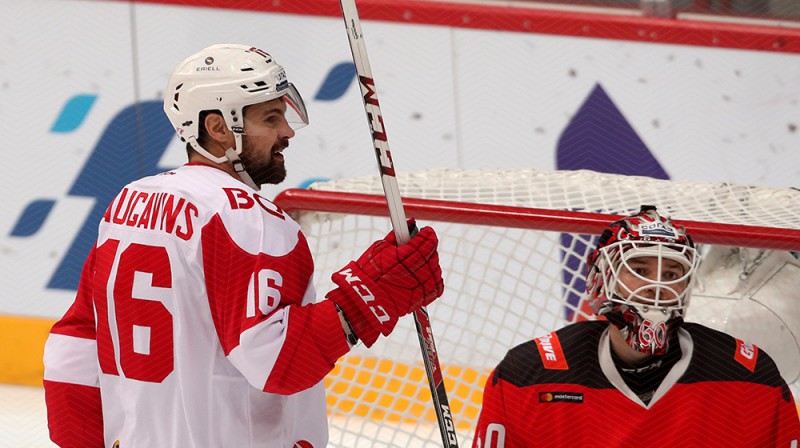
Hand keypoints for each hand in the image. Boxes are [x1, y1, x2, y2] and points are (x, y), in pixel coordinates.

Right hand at [327, 220, 443, 346]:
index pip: (426, 241)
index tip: (426, 231)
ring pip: (435, 269)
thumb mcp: (379, 249)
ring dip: (431, 263)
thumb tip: (408, 223)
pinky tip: (425, 275)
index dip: (428, 234)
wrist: (365, 301)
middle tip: (422, 245)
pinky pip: (437, 286)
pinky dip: (434, 279)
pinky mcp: (422, 298)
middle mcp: (415, 271)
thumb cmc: (368, 274)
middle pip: (432, 254)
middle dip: (428, 247)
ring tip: (420, 262)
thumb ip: (396, 235)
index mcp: (405, 256)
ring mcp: (420, 286)